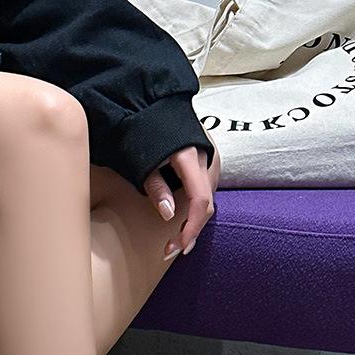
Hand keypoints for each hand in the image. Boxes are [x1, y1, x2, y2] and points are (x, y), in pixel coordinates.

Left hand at [143, 135, 220, 259]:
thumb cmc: (142, 133)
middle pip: (206, 204)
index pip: (201, 202)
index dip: (191, 228)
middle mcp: (207, 158)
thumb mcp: (142, 162)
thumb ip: (156, 188)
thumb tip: (169, 215)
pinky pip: (206, 188)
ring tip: (177, 238)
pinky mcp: (209, 159)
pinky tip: (184, 217)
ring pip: (208, 197)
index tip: (177, 247)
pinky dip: (196, 205)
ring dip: (194, 219)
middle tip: (173, 249)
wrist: (153, 105)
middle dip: (191, 229)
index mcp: (190, 157)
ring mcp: (211, 158)